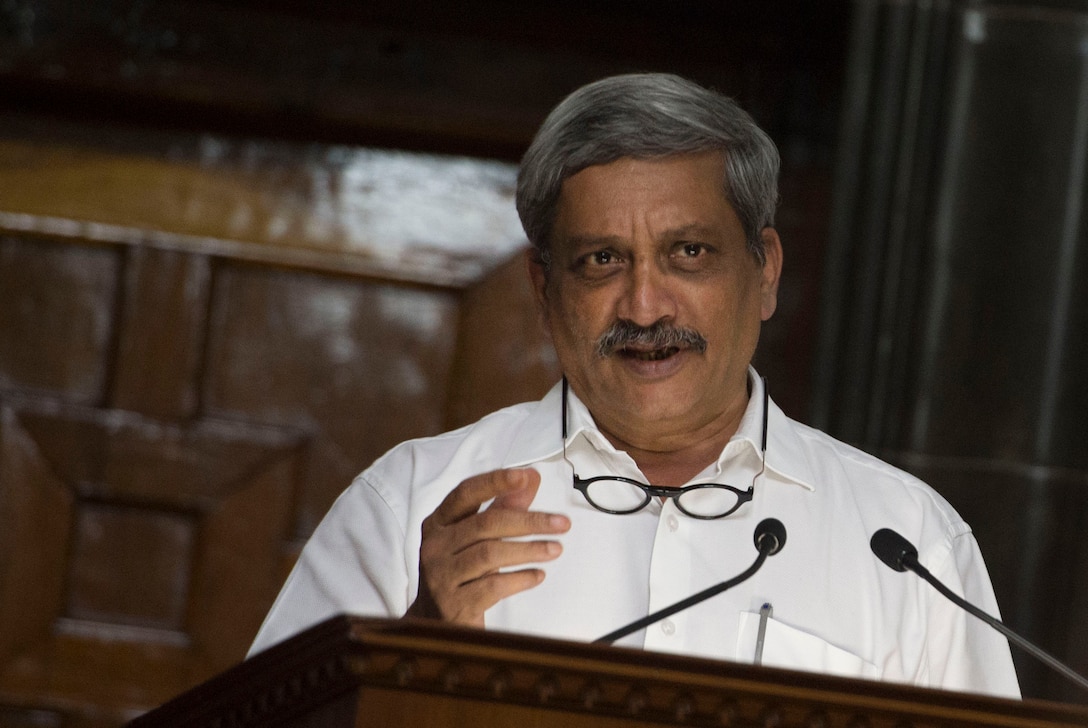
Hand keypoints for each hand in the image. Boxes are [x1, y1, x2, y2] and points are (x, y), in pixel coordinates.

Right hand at [405, 468, 569, 626]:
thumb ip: (503, 507)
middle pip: (485, 524)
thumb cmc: (460, 572)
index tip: (523, 476)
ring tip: (555, 549)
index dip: (494, 482)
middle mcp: (434, 547)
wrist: (435, 623)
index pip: (466, 494)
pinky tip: (538, 575)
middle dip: (529, 521)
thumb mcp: (476, 538)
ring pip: (490, 554)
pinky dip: (520, 579)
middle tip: (561, 523)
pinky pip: (492, 586)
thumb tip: (530, 477)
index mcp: (438, 523)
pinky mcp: (453, 604)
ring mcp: (440, 576)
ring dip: (529, 550)